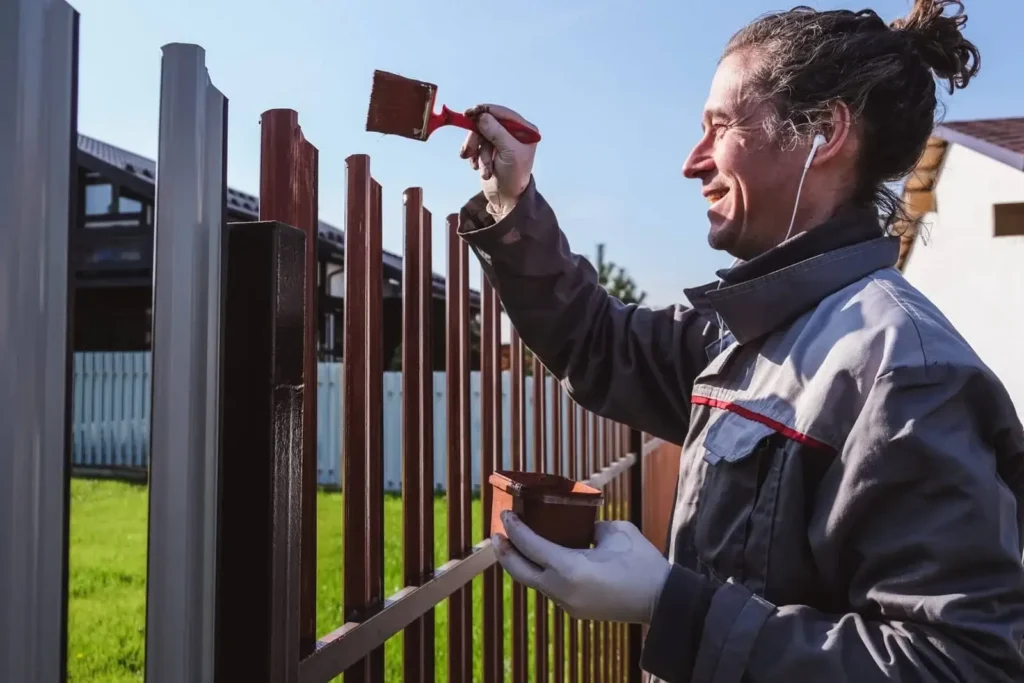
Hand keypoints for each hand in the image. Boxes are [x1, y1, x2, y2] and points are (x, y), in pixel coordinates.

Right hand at [459, 104, 537, 218]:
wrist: (507, 200)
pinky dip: (474, 157)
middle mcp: (513, 133)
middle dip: (477, 138)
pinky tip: (479, 169)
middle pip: (487, 123)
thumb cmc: (513, 178)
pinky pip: (476, 145)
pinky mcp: (489, 150)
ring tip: (481, 168)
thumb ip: (496, 132)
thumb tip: (482, 116)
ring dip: (476, 152)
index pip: (502, 113)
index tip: (469, 114)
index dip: (484, 111)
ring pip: (479, 135)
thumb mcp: (508, 153)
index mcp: (525, 130)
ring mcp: (500, 141)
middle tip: (469, 151)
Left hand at [492, 511, 670, 623]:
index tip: (505, 515)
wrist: (661, 601)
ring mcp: (567, 604)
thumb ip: (589, 528)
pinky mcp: (575, 610)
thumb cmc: (641, 563)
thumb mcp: (615, 533)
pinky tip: (543, 560)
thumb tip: (580, 528)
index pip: (531, 546)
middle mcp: (562, 589)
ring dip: (523, 563)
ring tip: (517, 545)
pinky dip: (541, 572)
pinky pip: (550, 589)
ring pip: (534, 582)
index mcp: (570, 568)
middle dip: (505, 552)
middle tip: (498, 534)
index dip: (515, 529)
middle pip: (521, 571)